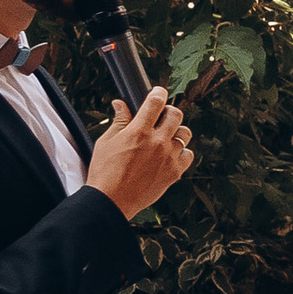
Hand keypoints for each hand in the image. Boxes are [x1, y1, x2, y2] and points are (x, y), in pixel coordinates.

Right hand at [86, 85, 193, 220]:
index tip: (158, 92)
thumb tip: (121, 104)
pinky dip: (181, 152)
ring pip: (184, 134)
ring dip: (176, 132)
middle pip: (176, 114)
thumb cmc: (104, 172)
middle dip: (168, 111)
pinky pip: (188, 155)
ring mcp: (168, 157)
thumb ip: (119, 121)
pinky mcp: (174, 173)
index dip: (158, 92)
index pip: (156, 101)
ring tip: (165, 137)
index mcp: (139, 131)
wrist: (111, 201)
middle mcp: (158, 142)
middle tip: (161, 116)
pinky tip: (170, 154)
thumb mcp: (106, 142)